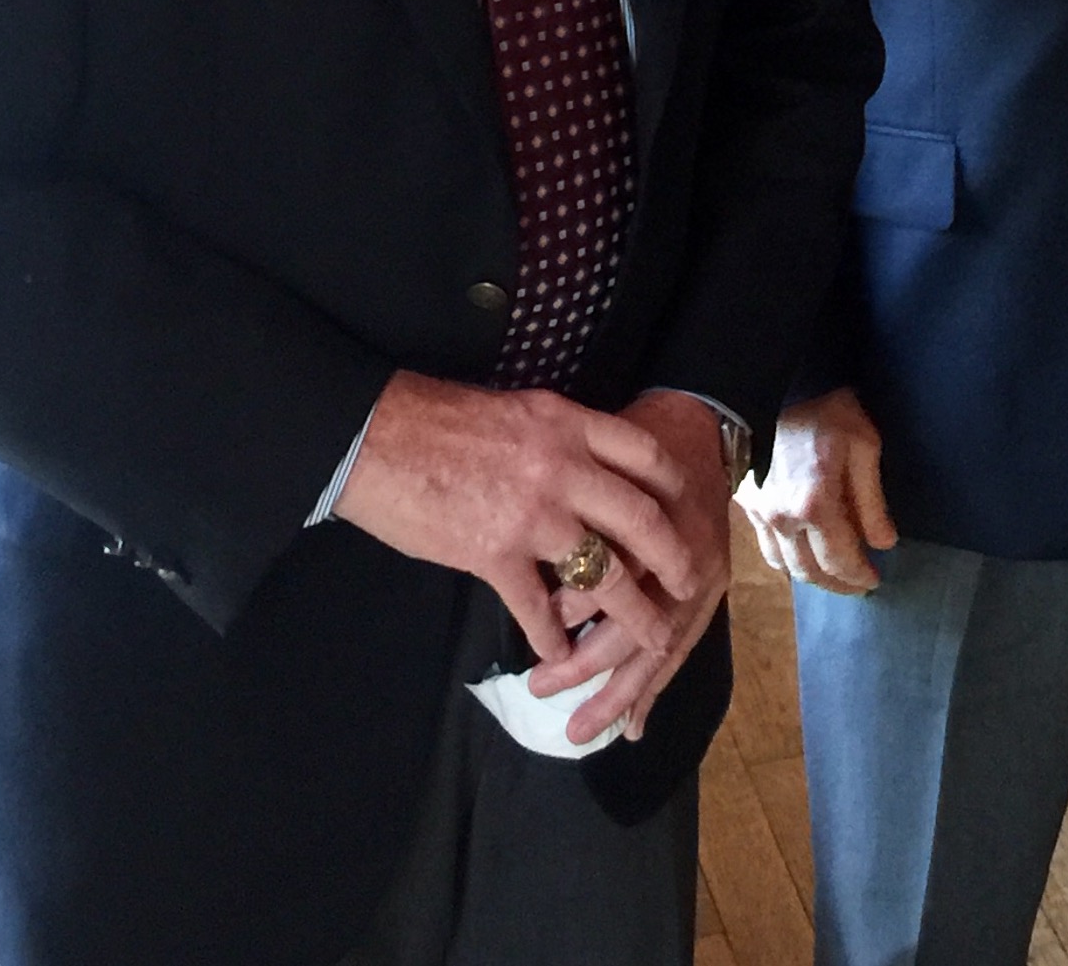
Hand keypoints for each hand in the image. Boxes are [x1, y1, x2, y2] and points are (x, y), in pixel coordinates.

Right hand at [333, 373, 726, 745]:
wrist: (376, 436)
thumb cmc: (440, 419)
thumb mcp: (518, 412)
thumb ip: (557, 439)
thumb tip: (584, 463)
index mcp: (568, 424)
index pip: (644, 455)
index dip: (674, 486)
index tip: (689, 508)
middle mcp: (563, 468)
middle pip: (640, 519)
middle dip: (673, 557)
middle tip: (690, 582)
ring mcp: (532, 515)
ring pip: (603, 573)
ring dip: (631, 612)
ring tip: (651, 636)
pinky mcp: (493, 555)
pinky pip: (537, 608)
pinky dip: (552, 637)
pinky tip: (558, 655)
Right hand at [735, 388, 896, 594]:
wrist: (779, 383)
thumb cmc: (828, 410)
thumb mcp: (863, 446)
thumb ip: (872, 501)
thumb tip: (884, 544)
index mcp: (814, 505)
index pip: (839, 560)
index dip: (858, 576)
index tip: (874, 580)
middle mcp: (781, 518)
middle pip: (809, 572)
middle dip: (837, 584)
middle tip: (858, 584)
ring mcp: (759, 512)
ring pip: (784, 565)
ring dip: (811, 576)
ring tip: (833, 573)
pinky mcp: (746, 502)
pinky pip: (765, 547)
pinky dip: (787, 559)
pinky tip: (802, 552)